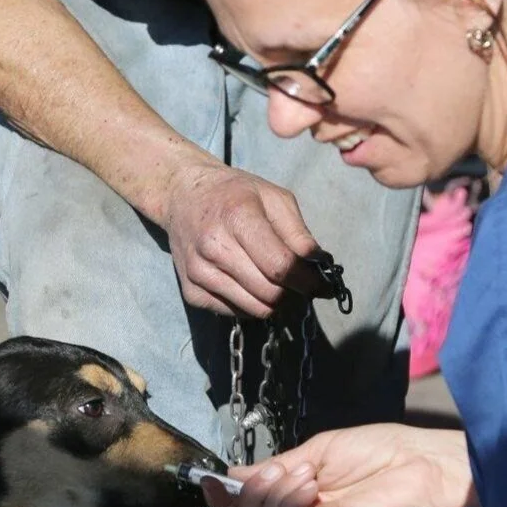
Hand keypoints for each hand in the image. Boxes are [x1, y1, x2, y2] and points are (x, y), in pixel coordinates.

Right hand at [163, 162, 323, 316]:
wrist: (182, 196)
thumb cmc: (234, 194)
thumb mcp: (273, 197)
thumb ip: (298, 233)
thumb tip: (320, 265)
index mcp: (237, 218)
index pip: (280, 266)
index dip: (308, 281)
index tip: (324, 286)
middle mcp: (213, 248)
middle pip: (270, 293)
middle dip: (294, 292)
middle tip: (300, 282)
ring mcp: (199, 274)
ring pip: (255, 309)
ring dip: (274, 301)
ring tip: (277, 282)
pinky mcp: (191, 293)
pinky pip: (236, 312)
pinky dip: (251, 303)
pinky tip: (250, 282)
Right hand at [202, 423, 477, 506]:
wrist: (421, 465)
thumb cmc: (381, 449)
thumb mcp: (319, 449)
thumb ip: (277, 467)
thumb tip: (232, 475)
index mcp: (295, 486)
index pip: (248, 499)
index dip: (223, 495)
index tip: (207, 481)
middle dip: (252, 491)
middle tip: (284, 470)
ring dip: (272, 494)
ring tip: (306, 475)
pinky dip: (288, 503)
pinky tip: (311, 486)